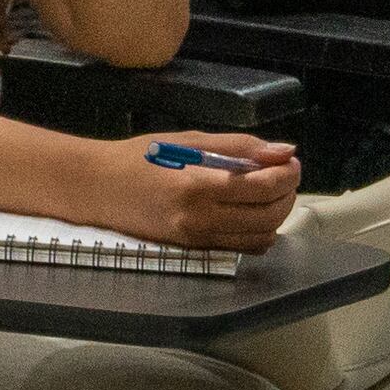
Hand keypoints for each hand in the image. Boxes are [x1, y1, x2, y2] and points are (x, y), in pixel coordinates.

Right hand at [89, 134, 301, 252]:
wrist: (98, 188)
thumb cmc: (140, 158)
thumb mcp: (189, 141)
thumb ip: (239, 147)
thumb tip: (283, 150)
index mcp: (198, 185)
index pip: (262, 187)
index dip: (287, 175)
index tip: (291, 162)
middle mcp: (199, 219)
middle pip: (267, 215)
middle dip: (287, 194)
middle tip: (286, 175)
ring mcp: (196, 238)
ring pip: (259, 237)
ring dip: (276, 215)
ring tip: (273, 193)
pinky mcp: (193, 249)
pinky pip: (240, 247)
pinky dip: (258, 233)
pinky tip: (253, 214)